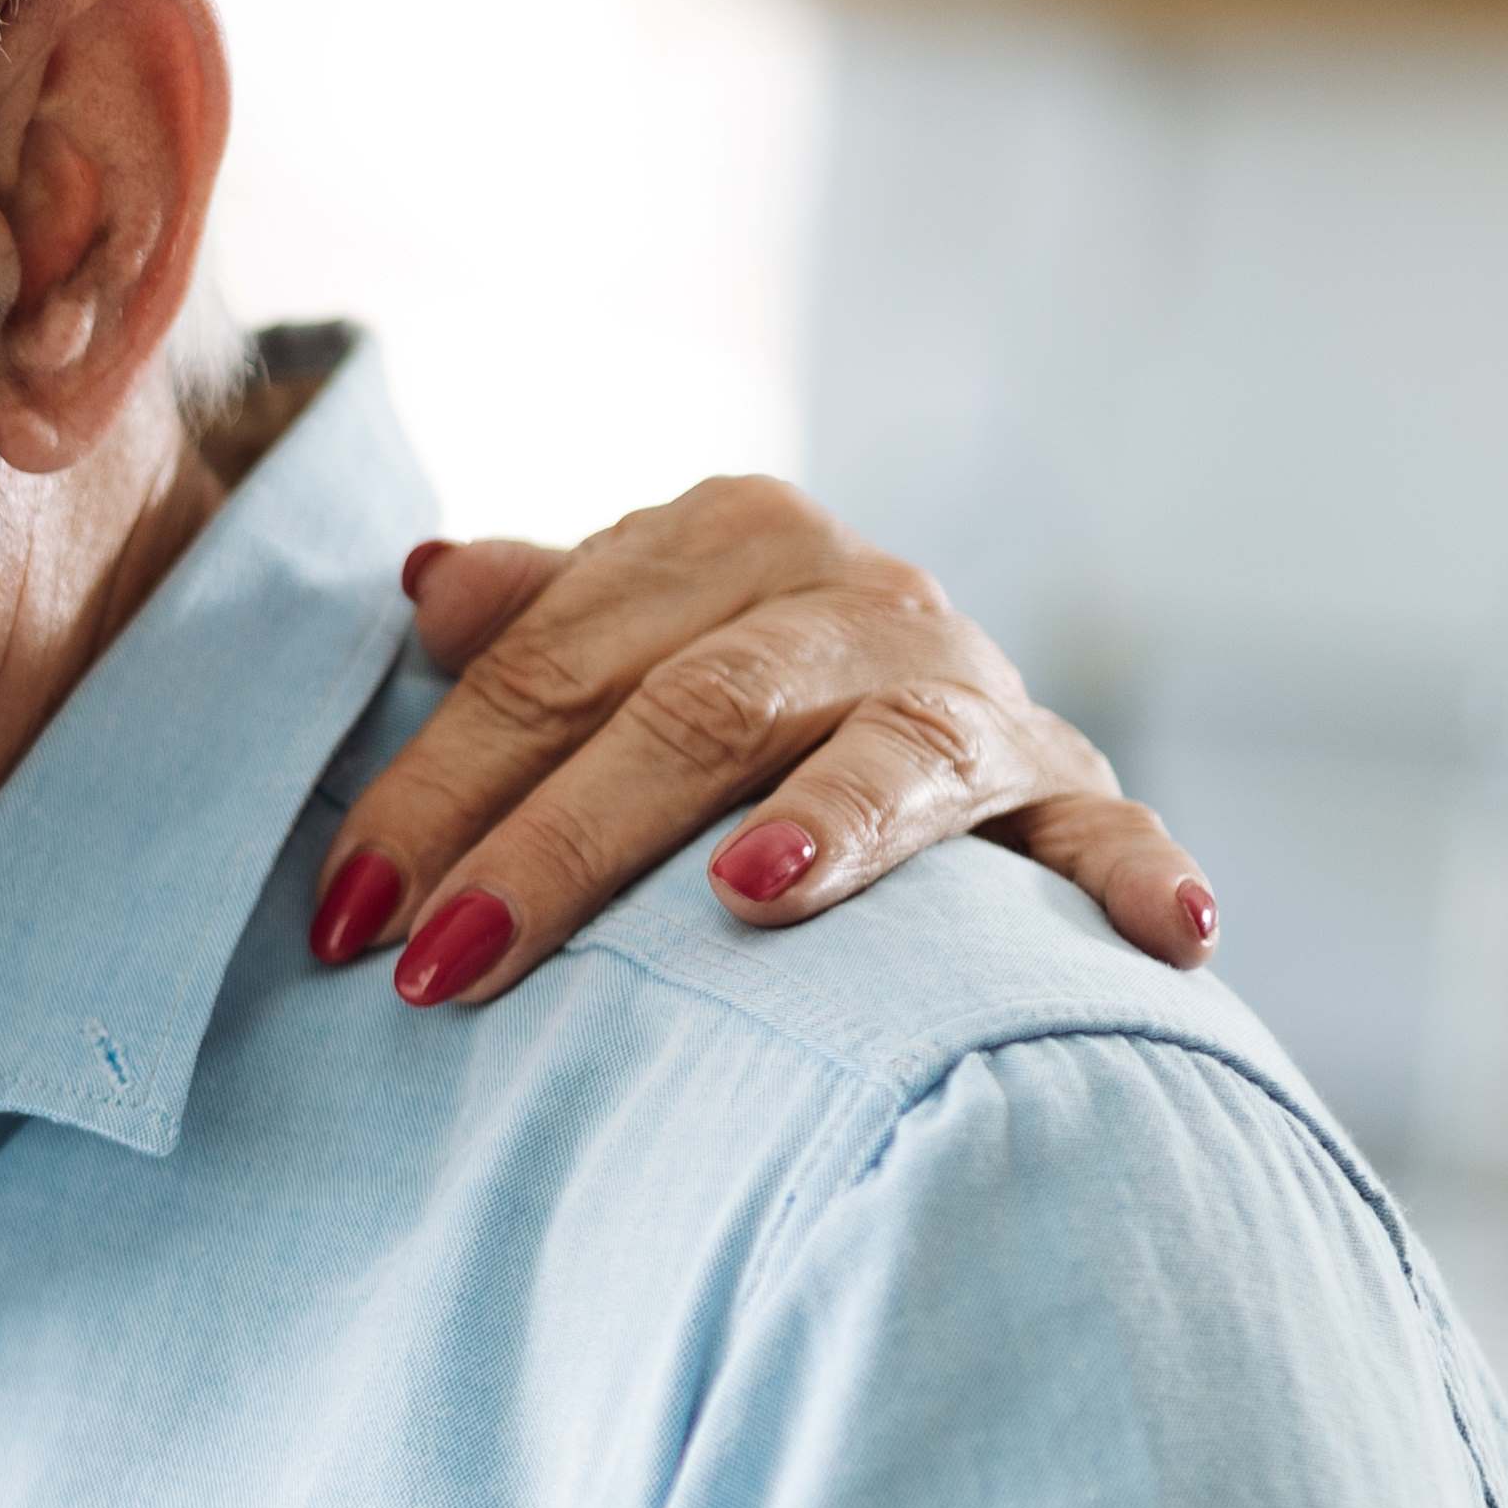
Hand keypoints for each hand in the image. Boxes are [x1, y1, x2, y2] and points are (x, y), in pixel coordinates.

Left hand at [304, 475, 1215, 1007]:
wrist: (904, 709)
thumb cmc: (710, 693)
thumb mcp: (617, 631)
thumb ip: (531, 618)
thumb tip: (426, 584)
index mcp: (729, 540)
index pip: (548, 665)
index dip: (435, 786)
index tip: (345, 913)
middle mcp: (860, 596)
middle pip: (689, 713)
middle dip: (558, 846)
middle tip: (445, 967)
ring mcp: (972, 692)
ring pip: (888, 749)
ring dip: (830, 821)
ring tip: (748, 892)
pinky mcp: (1069, 789)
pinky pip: (1108, 835)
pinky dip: (1135, 879)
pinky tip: (1162, 940)